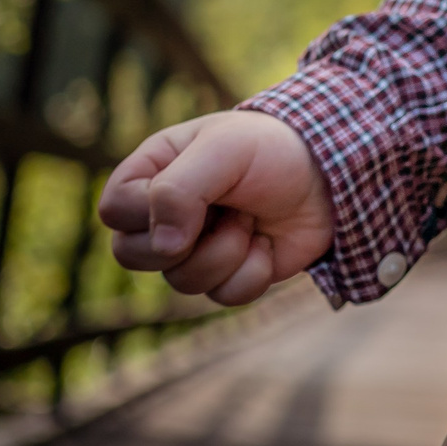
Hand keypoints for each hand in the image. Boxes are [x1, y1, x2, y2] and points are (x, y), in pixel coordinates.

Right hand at [99, 110, 334, 305]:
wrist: (332, 172)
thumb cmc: (273, 149)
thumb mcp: (224, 149)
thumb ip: (178, 189)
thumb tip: (164, 246)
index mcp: (153, 172)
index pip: (114, 211)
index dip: (148, 211)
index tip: (194, 191)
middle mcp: (167, 213)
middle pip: (133, 255)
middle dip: (187, 239)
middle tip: (227, 209)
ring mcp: (196, 247)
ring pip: (180, 281)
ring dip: (226, 252)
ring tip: (251, 220)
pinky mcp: (230, 272)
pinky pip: (223, 296)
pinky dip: (252, 272)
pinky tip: (267, 243)